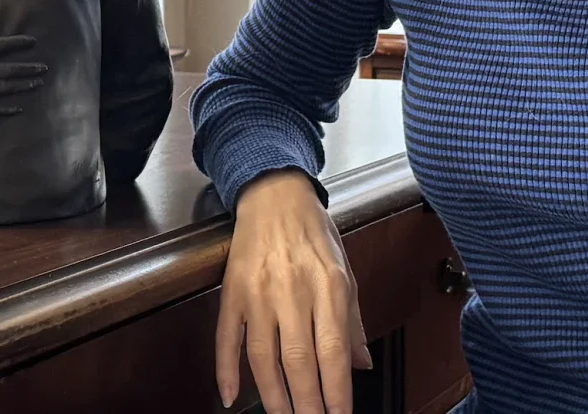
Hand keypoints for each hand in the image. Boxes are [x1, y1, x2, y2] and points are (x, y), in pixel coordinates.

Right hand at [216, 169, 371, 413]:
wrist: (274, 194)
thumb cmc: (313, 232)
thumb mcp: (344, 269)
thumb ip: (352, 320)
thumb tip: (361, 364)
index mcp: (328, 285)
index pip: (334, 350)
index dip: (337, 390)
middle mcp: (293, 291)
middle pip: (299, 360)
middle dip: (307, 404)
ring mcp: (259, 293)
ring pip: (264, 357)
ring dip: (273, 396)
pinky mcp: (233, 291)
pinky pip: (227, 337)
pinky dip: (226, 369)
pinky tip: (231, 396)